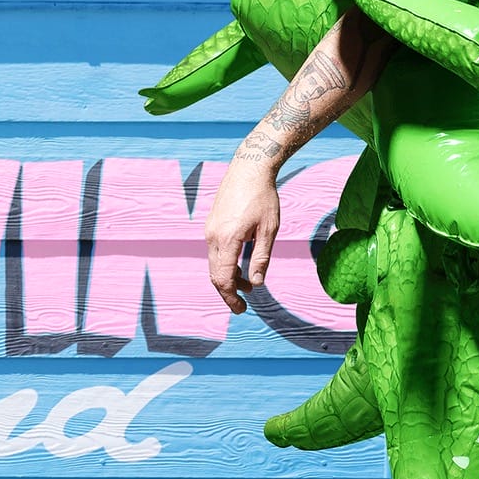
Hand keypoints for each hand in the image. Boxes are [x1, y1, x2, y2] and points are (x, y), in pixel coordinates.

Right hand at [206, 158, 280, 314]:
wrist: (249, 168)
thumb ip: (261, 258)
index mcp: (227, 239)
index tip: (241, 309)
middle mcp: (213, 236)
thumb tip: (257, 283)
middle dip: (228, 292)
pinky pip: (214, 251)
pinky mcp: (211, 224)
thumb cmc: (263, 198)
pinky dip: (225, 264)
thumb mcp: (269, 230)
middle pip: (214, 274)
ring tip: (248, 284)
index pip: (223, 278)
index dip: (231, 297)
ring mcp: (209, 230)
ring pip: (213, 263)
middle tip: (242, 305)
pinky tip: (240, 265)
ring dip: (228, 277)